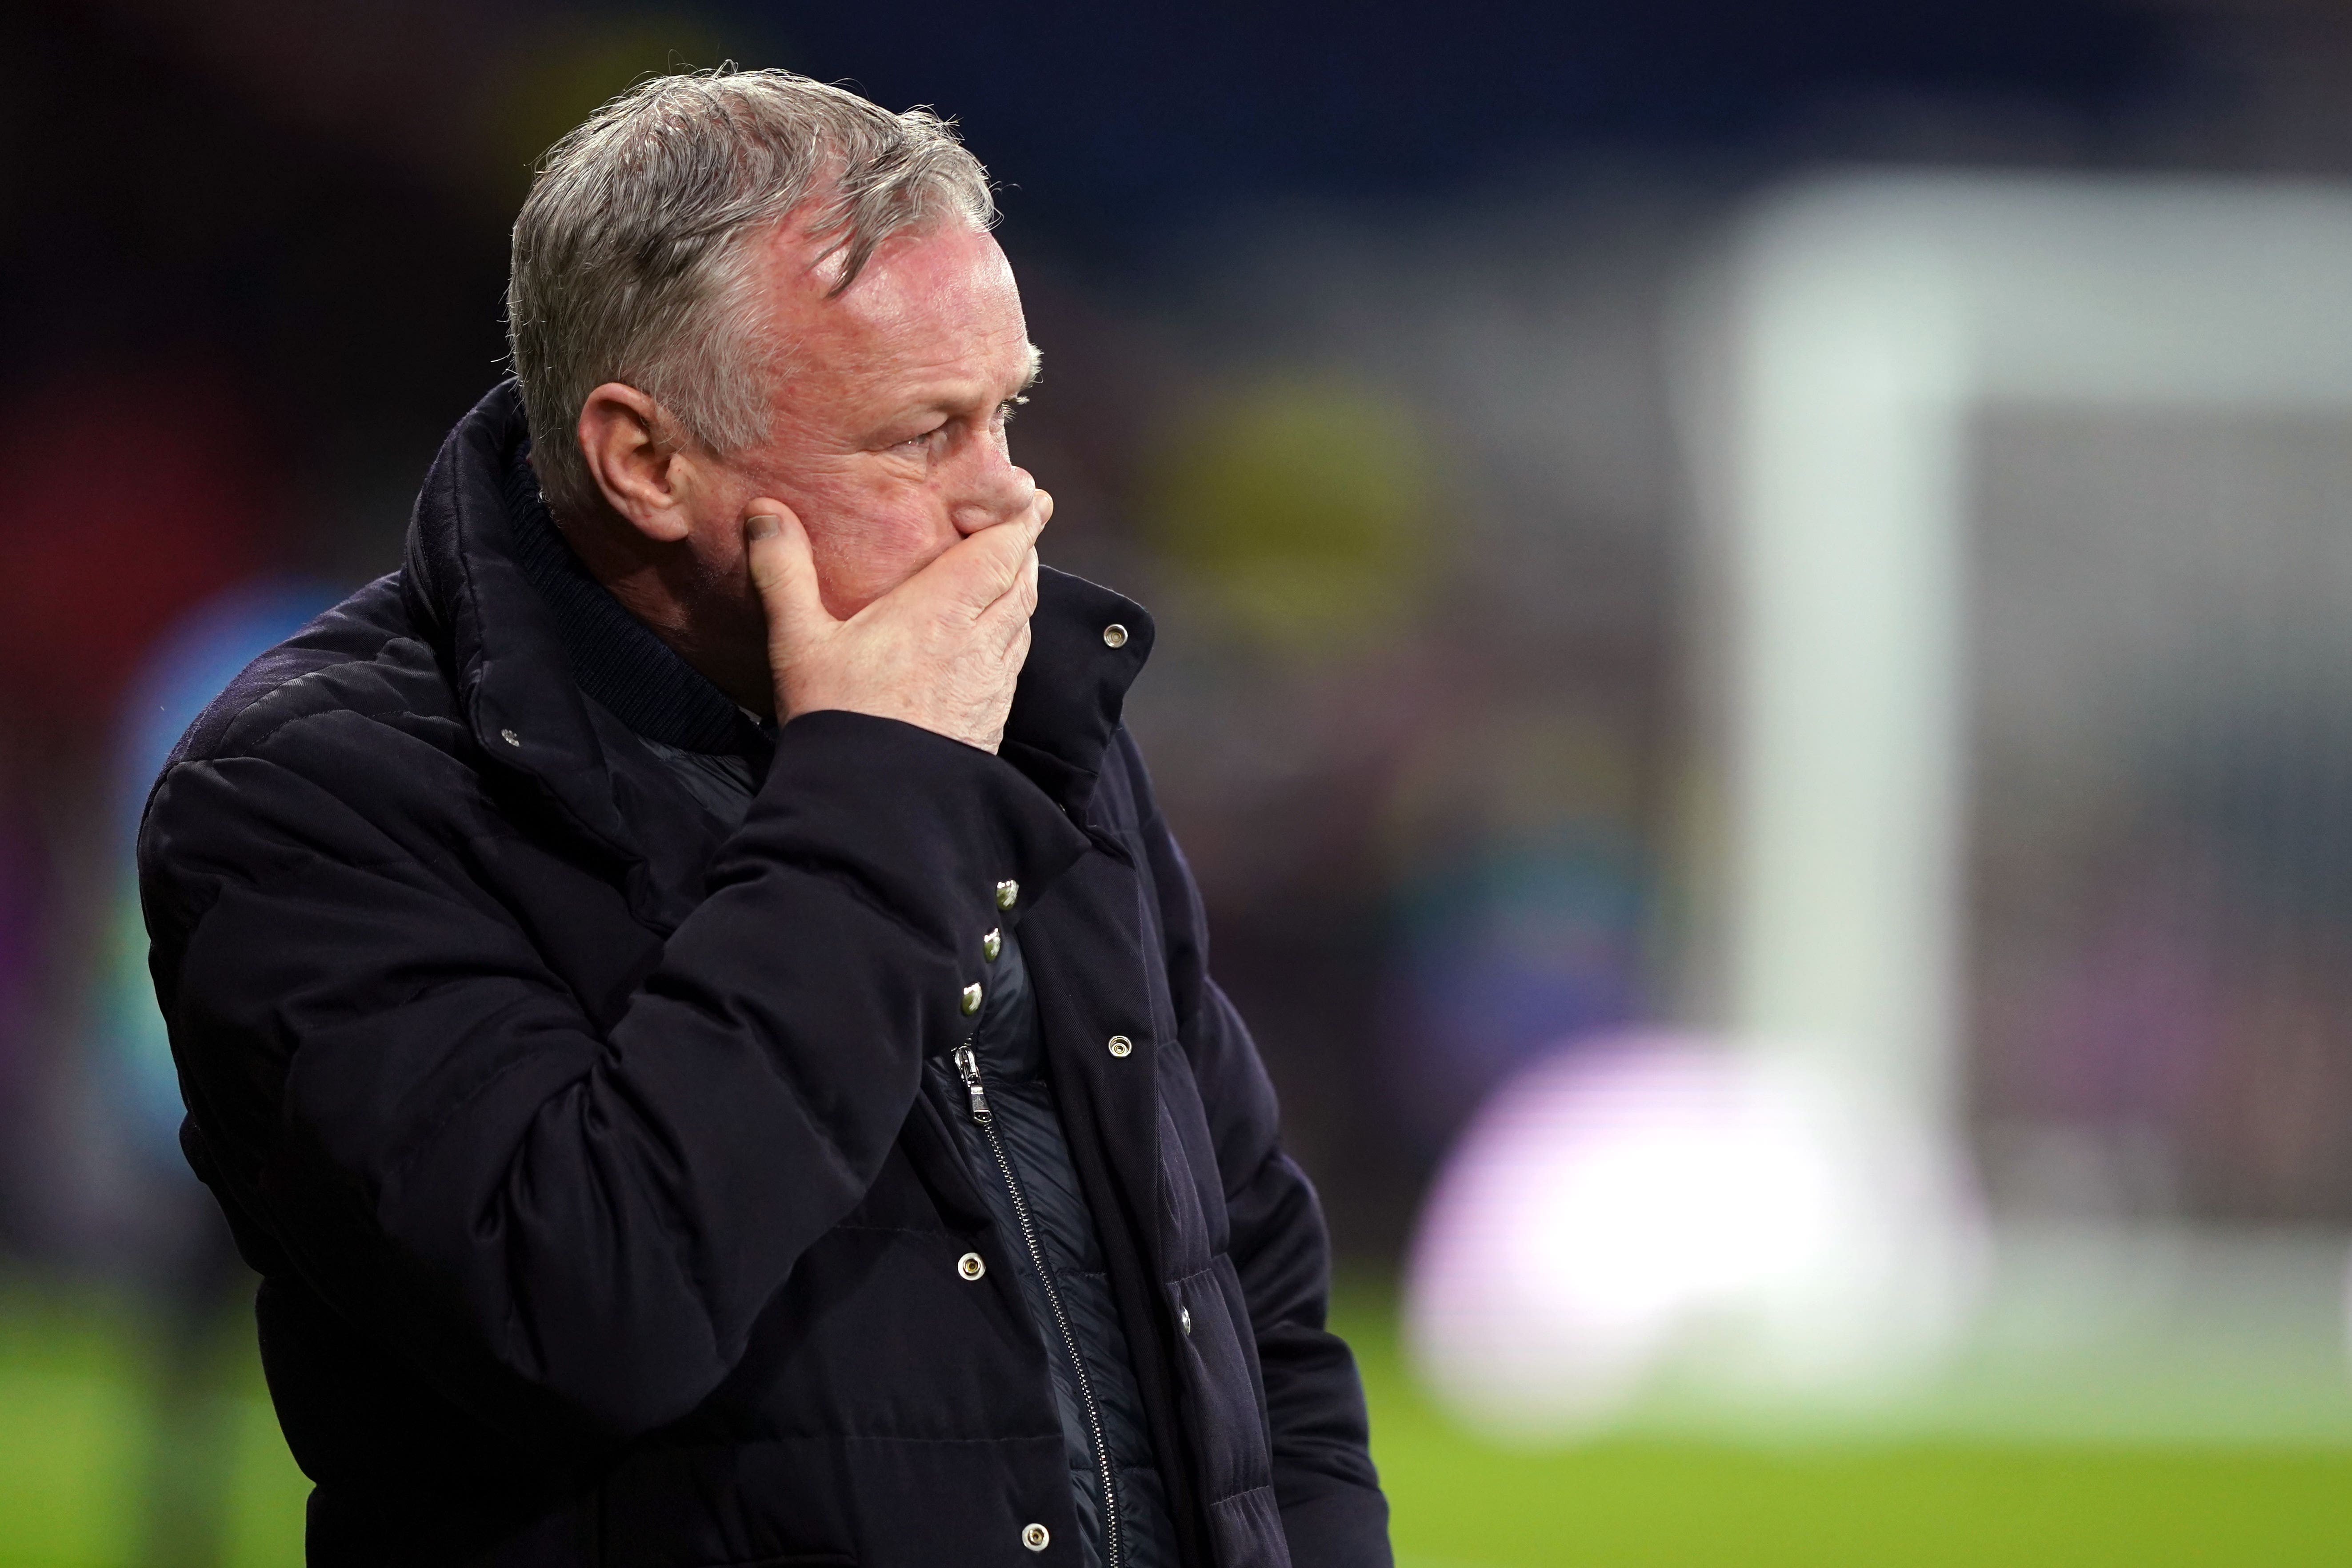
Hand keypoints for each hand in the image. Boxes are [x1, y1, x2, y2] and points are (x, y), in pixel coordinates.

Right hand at [743, 496, 1049, 752]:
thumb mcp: (799, 640)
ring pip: (1022, 618)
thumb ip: (784, 572)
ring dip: (1022, 588)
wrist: (877, 806)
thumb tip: (764, 512)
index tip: (1030, 494)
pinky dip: (1013, 632)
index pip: (1001, 547)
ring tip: (1015, 568)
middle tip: (1024, 521)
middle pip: (1021, 577)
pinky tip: (997, 636)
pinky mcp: (994, 715)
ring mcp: (993, 680)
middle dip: (1023, 546)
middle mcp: (982, 637)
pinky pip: (1014, 658)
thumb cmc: (840, 718)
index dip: (1018, 518)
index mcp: (945, 606)